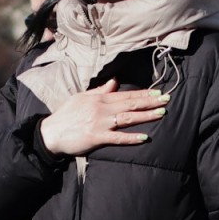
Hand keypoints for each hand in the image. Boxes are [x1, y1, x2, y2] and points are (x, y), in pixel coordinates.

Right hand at [39, 80, 166, 157]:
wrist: (51, 133)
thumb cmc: (66, 115)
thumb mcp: (82, 97)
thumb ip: (100, 90)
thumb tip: (115, 81)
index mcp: (99, 98)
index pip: (126, 95)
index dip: (143, 94)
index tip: (158, 92)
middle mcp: (102, 109)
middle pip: (130, 104)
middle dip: (150, 102)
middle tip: (166, 100)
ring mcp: (100, 123)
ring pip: (127, 118)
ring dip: (145, 116)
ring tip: (161, 113)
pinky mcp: (97, 137)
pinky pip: (117, 137)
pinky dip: (131, 138)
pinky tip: (144, 137)